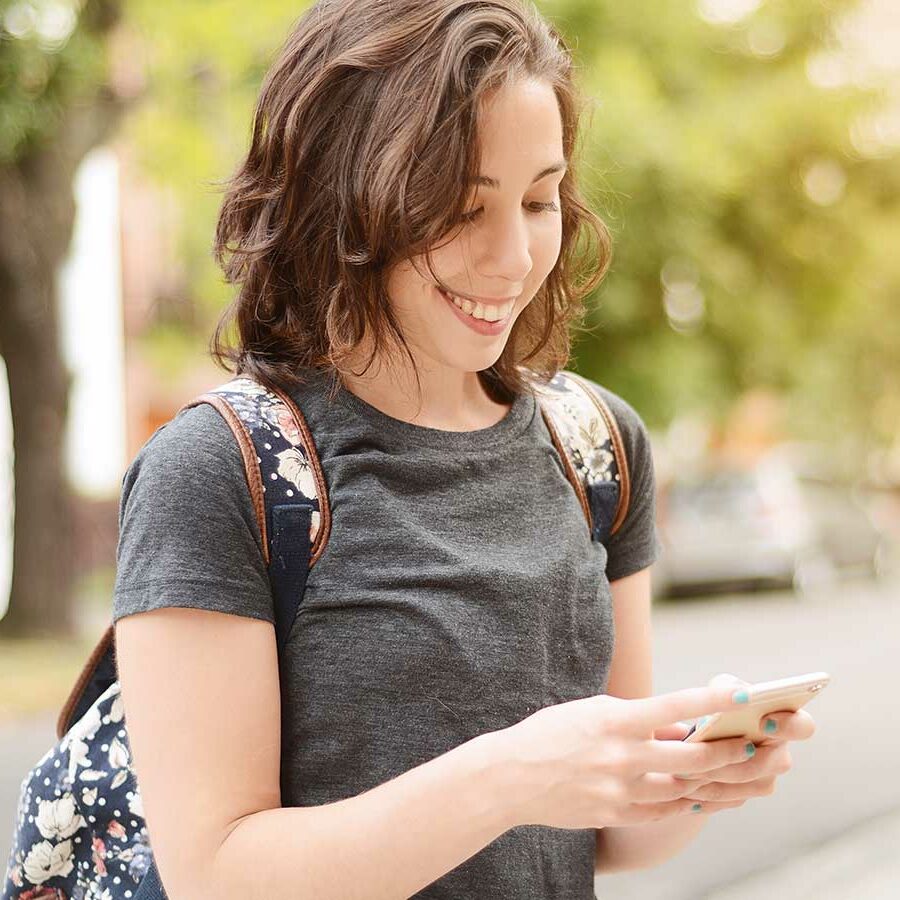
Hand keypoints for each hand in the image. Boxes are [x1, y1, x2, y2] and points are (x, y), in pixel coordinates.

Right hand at [497, 681, 766, 830]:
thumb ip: (638, 720)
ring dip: (712, 781)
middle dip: (726, 752)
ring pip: (682, 789)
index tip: (739, 692)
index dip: (708, 699)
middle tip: (751, 745)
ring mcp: (618, 789)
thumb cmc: (551, 734)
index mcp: (614, 720)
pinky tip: (698, 795)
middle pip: (689, 758)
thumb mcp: (592, 712)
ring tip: (734, 772)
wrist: (511, 777)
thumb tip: (680, 730)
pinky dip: (683, 802)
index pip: (670, 706)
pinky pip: (661, 811)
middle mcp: (620, 755)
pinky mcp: (614, 814)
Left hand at [658, 673, 816, 813]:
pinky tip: (687, 784)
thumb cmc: (716, 706)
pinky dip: (708, 790)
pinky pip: (731, 797)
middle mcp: (779, 752)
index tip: (763, 722)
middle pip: (777, 763)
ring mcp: (765, 777)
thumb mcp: (719, 690)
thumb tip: (727, 696)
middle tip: (712, 751)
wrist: (699, 737)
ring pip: (749, 783)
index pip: (803, 726)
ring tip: (687, 769)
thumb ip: (726, 688)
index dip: (790, 726)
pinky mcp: (744, 794)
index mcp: (783, 720)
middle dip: (744, 758)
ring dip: (719, 775)